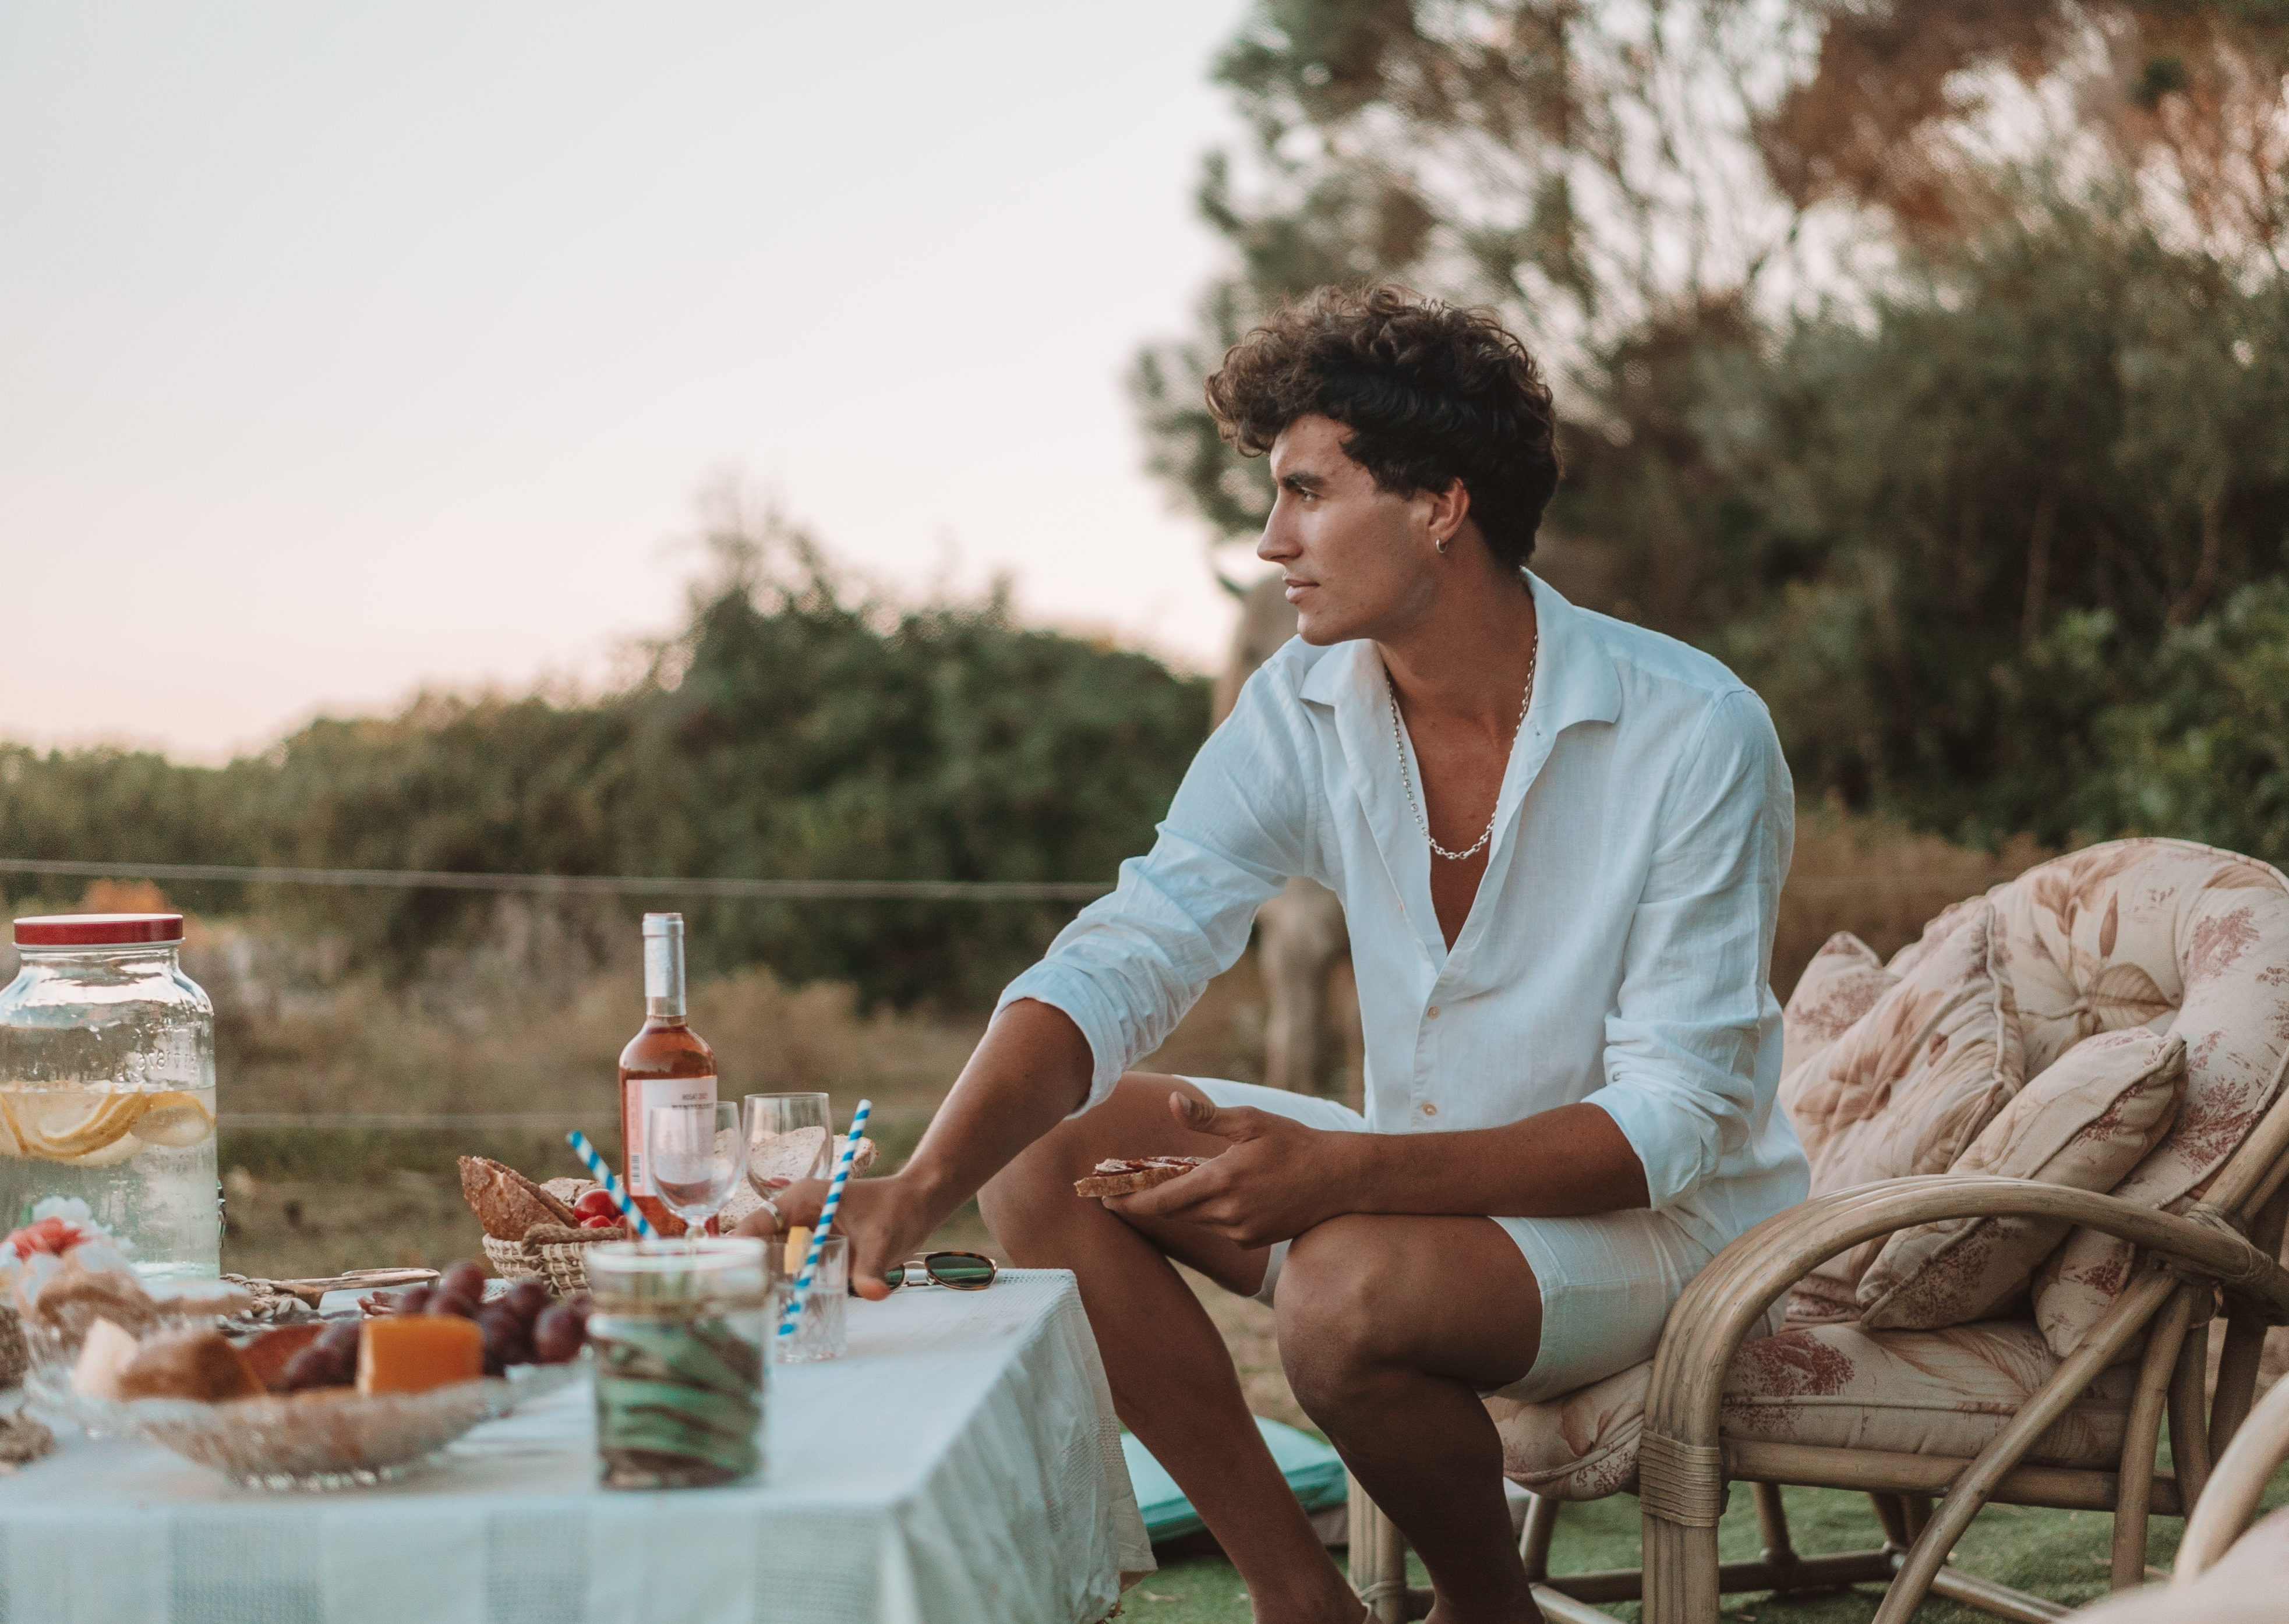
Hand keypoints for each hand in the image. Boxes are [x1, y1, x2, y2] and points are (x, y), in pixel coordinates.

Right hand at [731, 1171, 937, 1299]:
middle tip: (743, 1311)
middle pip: (756, 1246)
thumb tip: (872, 1294)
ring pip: (770, 1259)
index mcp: (801, 1199)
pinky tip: (781, 1313)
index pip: (755, 1224)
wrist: (918, 1205)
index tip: (730, 1283)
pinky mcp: (812, 1247)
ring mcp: (802, 1231)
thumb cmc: (899, 1210)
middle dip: (748, 1276)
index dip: (738, 1252)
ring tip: (756, 1318)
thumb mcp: (883, 1240)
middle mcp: (794, 1214)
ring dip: (764, 1285)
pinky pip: (789, 1267)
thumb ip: (871, 1268)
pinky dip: (785, 1287)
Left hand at [1105, 1092, 1358, 1249]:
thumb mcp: (1251, 1121)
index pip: (1162, 1201)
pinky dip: (1204, 1212)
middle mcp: (1228, 1213)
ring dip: (1176, 1206)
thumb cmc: (1295, 1144)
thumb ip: (1207, 1118)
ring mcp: (1241, 1231)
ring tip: (1160, 1186)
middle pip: (1172, 1213)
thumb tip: (1171, 1104)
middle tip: (1120, 1189)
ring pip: (1193, 1220)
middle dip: (1145, 1203)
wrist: (1340, 1179)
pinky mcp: (1252, 1240)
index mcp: (1223, 1181)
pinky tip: (1209, 1193)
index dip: (1129, 1203)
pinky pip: (1216, 1227)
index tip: (1104, 1198)